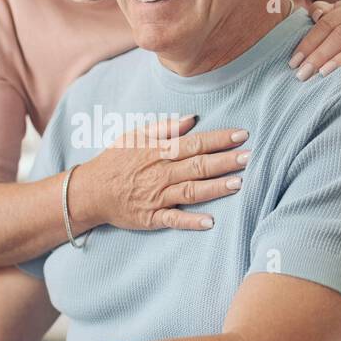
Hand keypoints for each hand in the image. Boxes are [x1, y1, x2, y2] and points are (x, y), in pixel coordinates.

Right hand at [73, 114, 249, 231]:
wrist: (90, 191)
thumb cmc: (116, 160)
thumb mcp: (135, 136)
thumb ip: (164, 127)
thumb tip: (191, 118)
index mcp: (158, 151)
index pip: (194, 143)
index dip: (219, 139)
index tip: (242, 134)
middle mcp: (160, 173)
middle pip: (198, 166)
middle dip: (225, 161)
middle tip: (250, 157)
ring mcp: (156, 197)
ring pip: (191, 191)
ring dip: (215, 187)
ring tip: (239, 183)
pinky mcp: (151, 218)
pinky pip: (173, 220)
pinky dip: (191, 221)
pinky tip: (210, 221)